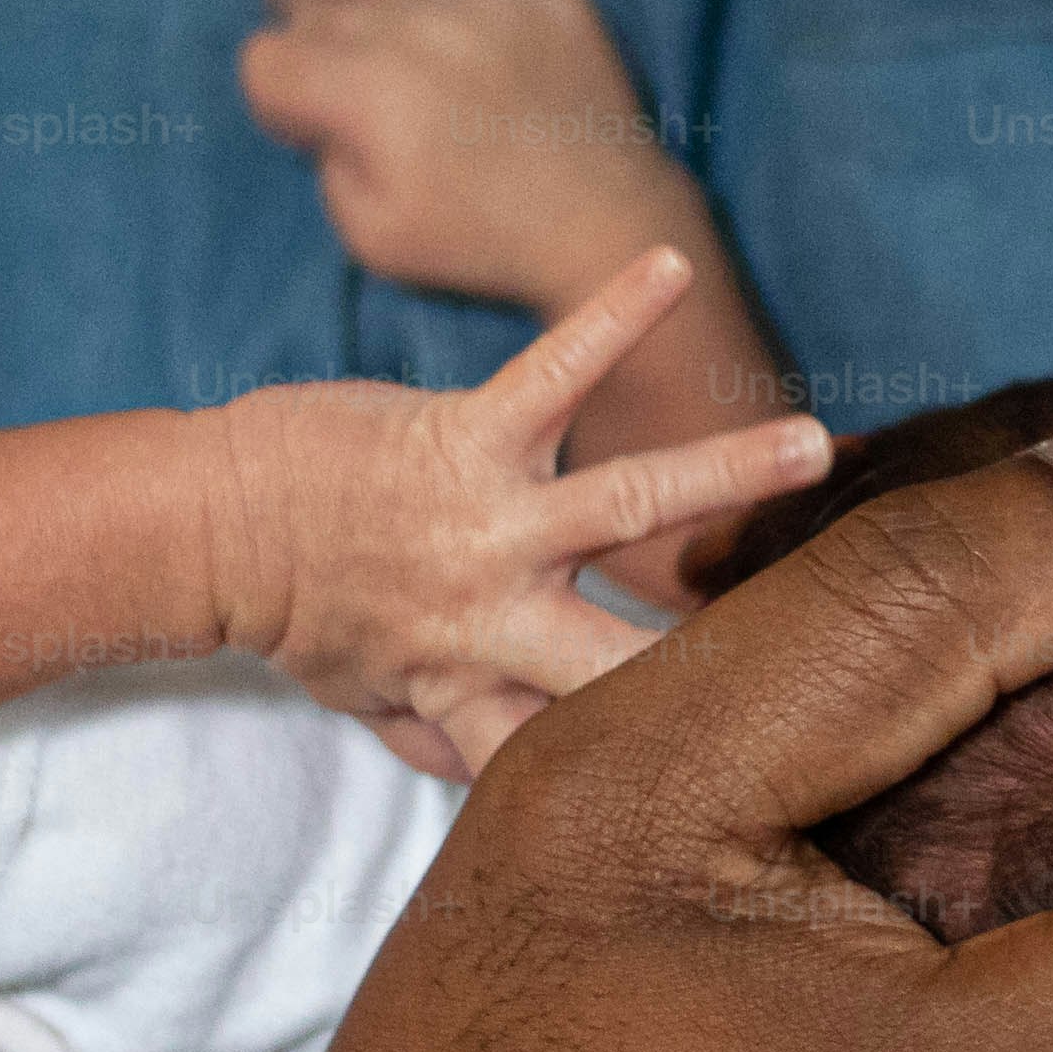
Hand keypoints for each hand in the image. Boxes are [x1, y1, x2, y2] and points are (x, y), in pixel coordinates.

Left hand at [208, 247, 828, 775]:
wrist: (212, 526)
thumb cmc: (297, 612)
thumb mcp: (370, 702)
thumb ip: (443, 738)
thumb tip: (497, 785)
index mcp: (481, 690)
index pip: (589, 743)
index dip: (667, 764)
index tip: (752, 774)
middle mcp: (496, 617)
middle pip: (633, 650)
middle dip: (729, 655)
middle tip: (840, 649)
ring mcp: (487, 523)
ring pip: (630, 502)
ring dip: (728, 470)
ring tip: (814, 445)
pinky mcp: (463, 435)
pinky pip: (553, 370)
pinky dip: (614, 314)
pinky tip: (671, 266)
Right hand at [241, 0, 708, 309]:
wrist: (604, 223)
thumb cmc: (482, 243)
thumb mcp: (371, 236)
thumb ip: (325, 162)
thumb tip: (323, 107)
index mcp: (368, 93)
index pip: (269, 61)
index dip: (274, 97)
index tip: (304, 124)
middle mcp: (415, 25)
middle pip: (315, 1)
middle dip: (300, 32)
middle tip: (315, 63)